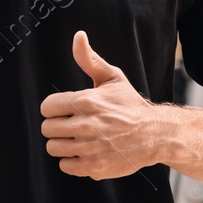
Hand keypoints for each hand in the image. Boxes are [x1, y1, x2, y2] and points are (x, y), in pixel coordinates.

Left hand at [40, 31, 171, 178]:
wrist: (155, 134)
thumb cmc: (130, 105)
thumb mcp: (112, 78)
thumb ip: (90, 59)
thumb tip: (78, 35)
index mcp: (86, 101)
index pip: (47, 107)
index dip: (55, 109)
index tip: (67, 111)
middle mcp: (86, 125)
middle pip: (47, 129)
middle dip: (58, 126)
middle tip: (74, 125)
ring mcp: (90, 148)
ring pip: (53, 148)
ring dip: (64, 144)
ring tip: (79, 139)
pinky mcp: (94, 167)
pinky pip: (65, 166)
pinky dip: (72, 161)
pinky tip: (85, 152)